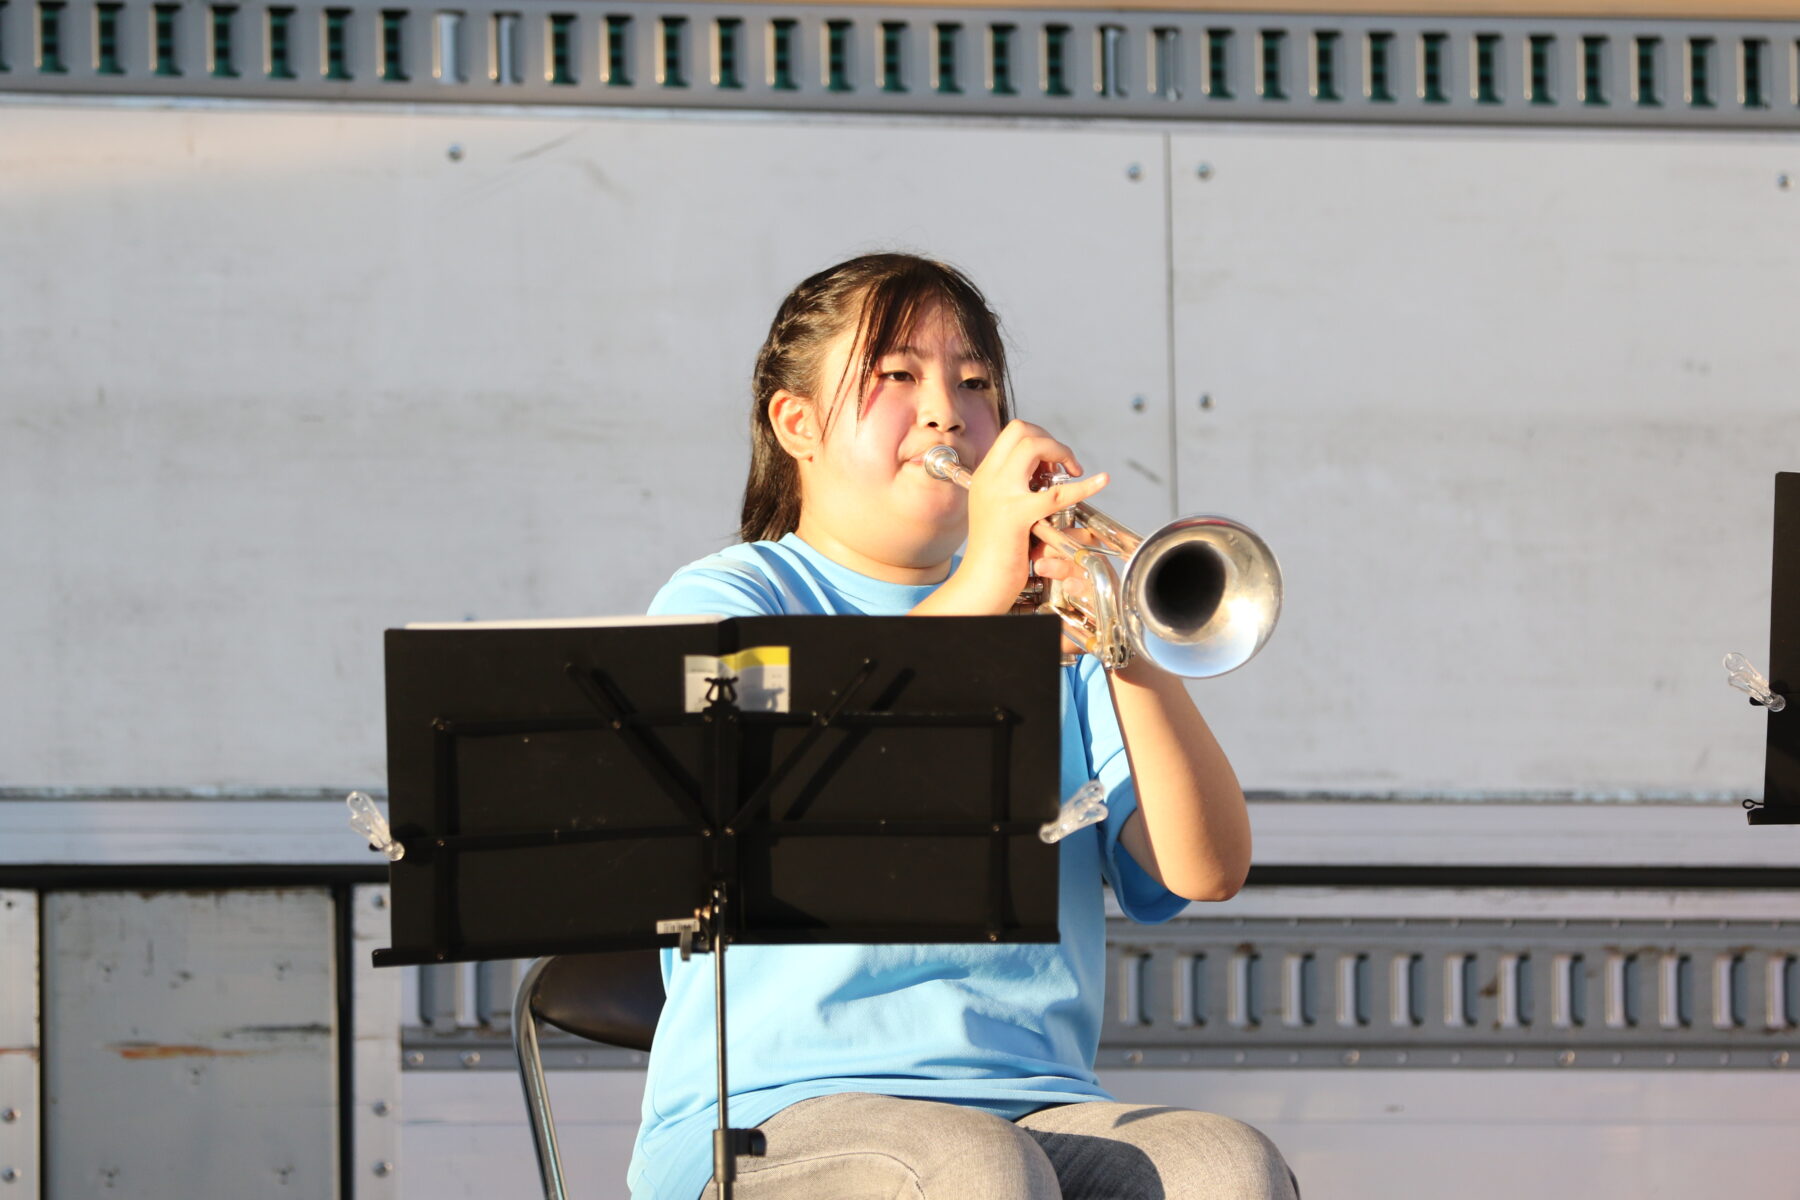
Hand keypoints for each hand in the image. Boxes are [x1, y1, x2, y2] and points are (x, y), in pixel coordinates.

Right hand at [958, 421, 1108, 612]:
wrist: (980, 581)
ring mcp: (1001, 494)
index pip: (1012, 433)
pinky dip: (1085, 485)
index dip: (1038, 437)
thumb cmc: (993, 552)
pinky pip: (1058, 493)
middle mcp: (990, 478)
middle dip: (1051, 440)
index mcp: (985, 475)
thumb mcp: (995, 508)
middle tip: (1064, 464)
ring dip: (1061, 452)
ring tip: (1073, 471)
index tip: (1051, 459)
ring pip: (1034, 447)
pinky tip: (1101, 481)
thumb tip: (1039, 472)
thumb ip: (1011, 487)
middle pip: (1022, 431)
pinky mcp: (1018, 515)